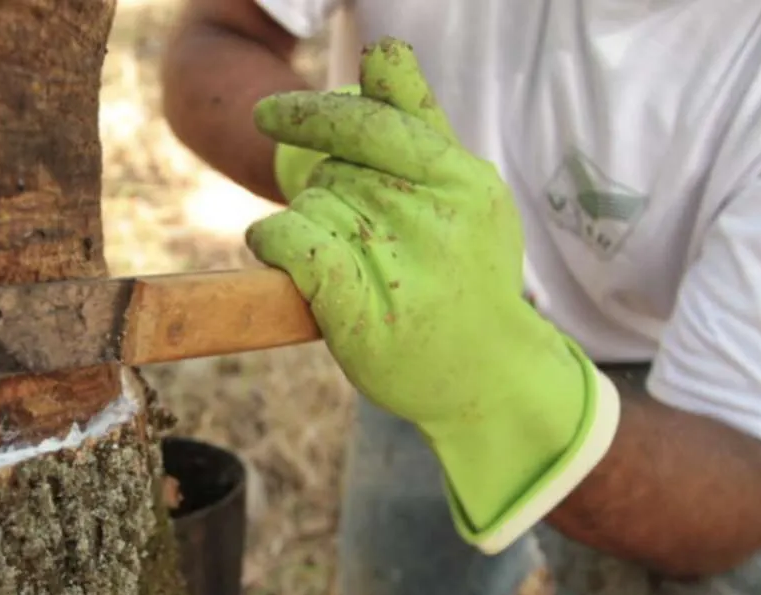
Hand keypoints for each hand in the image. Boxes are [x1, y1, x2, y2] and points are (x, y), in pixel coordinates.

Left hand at [246, 38, 619, 552]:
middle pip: (334, 167)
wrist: (489, 376)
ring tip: (350, 263)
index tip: (271, 115)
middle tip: (350, 230)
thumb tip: (382, 52)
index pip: (376, 120)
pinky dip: (274, 239)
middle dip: (323, 189)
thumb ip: (423, 127)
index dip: (315, 111)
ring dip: (307, 222)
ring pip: (313, 204)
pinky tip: (272, 244)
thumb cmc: (467, 279)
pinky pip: (297, 246)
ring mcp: (399, 263)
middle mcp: (434, 215)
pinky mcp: (362, 310)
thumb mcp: (467, 195)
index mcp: (462, 179)